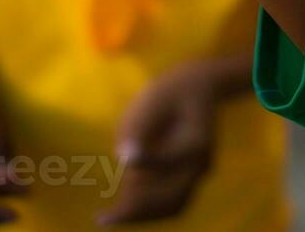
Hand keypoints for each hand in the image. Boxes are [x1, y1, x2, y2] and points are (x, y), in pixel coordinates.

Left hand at [96, 63, 220, 225]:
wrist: (197, 87)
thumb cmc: (170, 92)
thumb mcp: (153, 101)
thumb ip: (139, 129)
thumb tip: (124, 159)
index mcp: (197, 140)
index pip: (167, 161)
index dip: (142, 162)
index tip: (118, 161)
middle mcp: (202, 162)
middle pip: (172, 197)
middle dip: (137, 209)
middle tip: (103, 217)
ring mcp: (199, 171)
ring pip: (174, 206)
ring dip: (143, 215)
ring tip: (110, 217)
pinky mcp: (190, 177)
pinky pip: (173, 203)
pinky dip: (150, 210)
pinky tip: (124, 209)